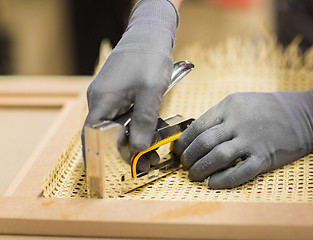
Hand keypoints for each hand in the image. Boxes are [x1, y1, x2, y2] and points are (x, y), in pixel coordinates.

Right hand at [82, 0, 178, 161]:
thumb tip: (139, 148)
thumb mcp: (151, 90)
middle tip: (147, 163)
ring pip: (116, 125)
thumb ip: (144, 120)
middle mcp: (100, 99)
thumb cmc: (149, 58)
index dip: (100, 156)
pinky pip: (122, 115)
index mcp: (102, 100)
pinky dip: (135, 126)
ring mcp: (108, 95)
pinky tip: (149, 133)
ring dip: (133, 139)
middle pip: (106, 134)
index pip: (92, 135)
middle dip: (126, 150)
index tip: (114, 172)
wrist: (149, 34)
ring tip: (152, 153)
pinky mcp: (118, 93)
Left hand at [174, 83, 312, 188]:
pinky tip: (213, 183)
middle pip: (204, 143)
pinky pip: (239, 172)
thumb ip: (219, 116)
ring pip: (217, 157)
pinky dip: (223, 180)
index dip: (183, 143)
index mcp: (229, 106)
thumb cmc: (268, 108)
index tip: (178, 151)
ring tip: (194, 176)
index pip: (197, 126)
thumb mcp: (240, 102)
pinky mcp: (265, 157)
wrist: (305, 115)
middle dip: (189, 158)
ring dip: (201, 169)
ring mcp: (252, 140)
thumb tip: (194, 135)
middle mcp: (238, 122)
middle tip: (184, 166)